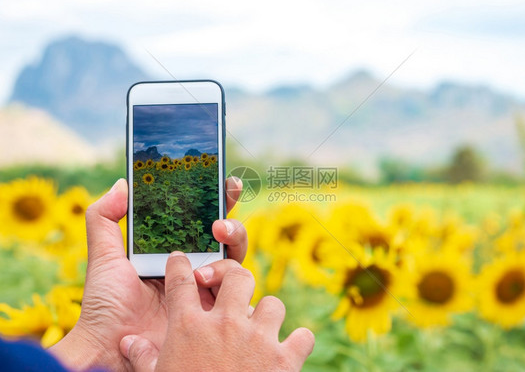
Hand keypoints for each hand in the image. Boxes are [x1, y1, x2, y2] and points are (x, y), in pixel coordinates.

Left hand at [49, 177, 246, 370]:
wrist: (112, 348)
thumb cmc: (106, 305)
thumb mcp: (104, 256)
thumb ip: (105, 218)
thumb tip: (122, 183)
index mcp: (175, 251)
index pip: (202, 219)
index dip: (217, 199)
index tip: (225, 182)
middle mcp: (195, 267)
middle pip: (228, 237)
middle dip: (232, 224)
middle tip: (218, 225)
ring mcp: (208, 289)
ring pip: (238, 260)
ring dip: (229, 253)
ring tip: (202, 268)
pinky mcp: (217, 312)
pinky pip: (241, 291)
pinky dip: (232, 282)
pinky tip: (206, 283)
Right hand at [120, 253, 314, 371]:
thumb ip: (144, 357)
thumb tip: (128, 342)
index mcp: (189, 327)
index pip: (181, 280)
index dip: (179, 264)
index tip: (181, 259)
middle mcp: (225, 324)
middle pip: (237, 275)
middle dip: (235, 279)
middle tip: (232, 292)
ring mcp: (257, 339)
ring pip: (273, 302)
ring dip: (268, 315)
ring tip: (261, 330)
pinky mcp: (284, 360)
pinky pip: (302, 336)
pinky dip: (298, 343)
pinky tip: (289, 350)